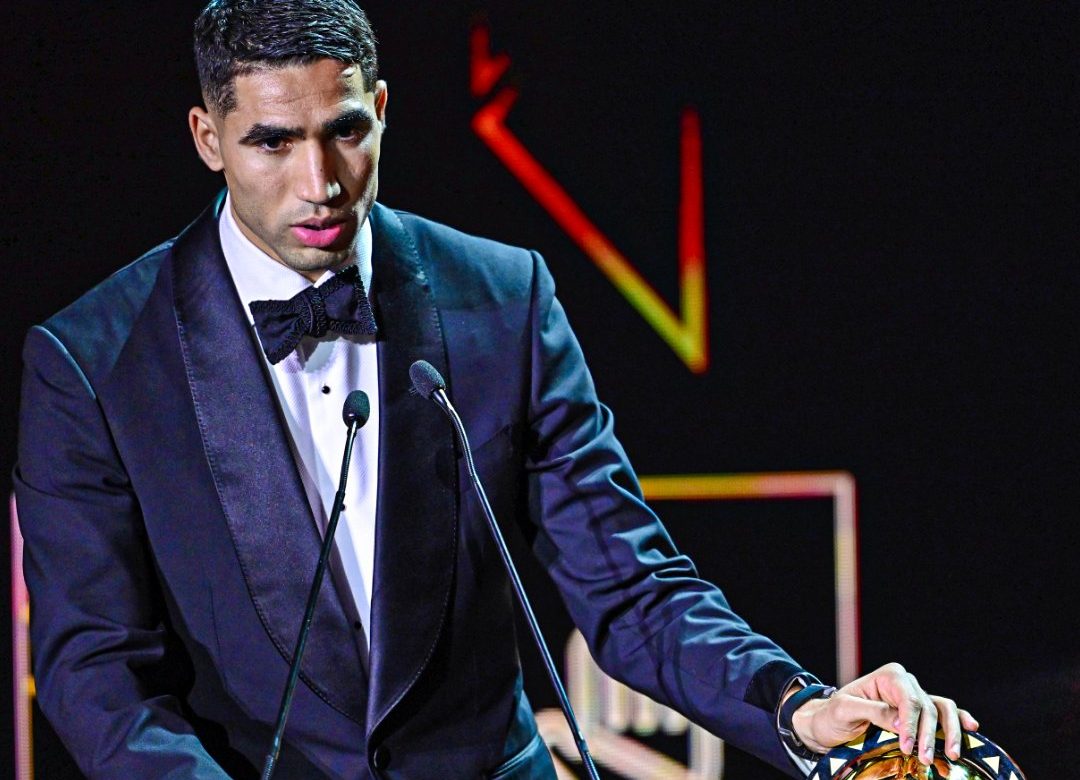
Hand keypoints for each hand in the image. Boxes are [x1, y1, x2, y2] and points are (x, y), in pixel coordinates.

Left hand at [789, 663, 978, 763]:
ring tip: (952, 753)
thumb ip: (873, 711)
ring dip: (949, 732)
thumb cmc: (833, 715)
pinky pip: (944, 713)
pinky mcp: (918, 713)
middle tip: (924, 758)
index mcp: (887, 677)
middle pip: (927, 707)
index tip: (908, 746)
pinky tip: (971, 728)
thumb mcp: (845, 710)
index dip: (912, 724)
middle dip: (929, 734)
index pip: (908, 700)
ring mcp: (914, 697)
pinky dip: (958, 720)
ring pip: (941, 709)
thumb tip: (900, 721)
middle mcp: (904, 683)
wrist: (829, 723)